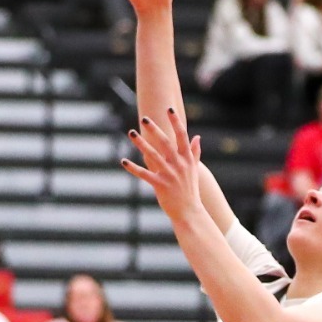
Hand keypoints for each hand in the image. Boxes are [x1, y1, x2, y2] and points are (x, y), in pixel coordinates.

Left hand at [123, 105, 206, 223]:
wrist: (189, 212)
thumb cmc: (190, 190)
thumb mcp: (194, 170)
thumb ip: (194, 152)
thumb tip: (197, 137)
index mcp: (187, 159)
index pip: (182, 136)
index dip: (175, 122)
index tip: (169, 109)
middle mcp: (179, 164)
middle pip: (165, 142)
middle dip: (155, 129)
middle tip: (144, 119)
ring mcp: (169, 174)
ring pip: (153, 155)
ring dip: (141, 143)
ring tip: (131, 133)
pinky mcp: (160, 185)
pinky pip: (144, 174)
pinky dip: (133, 168)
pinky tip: (123, 161)